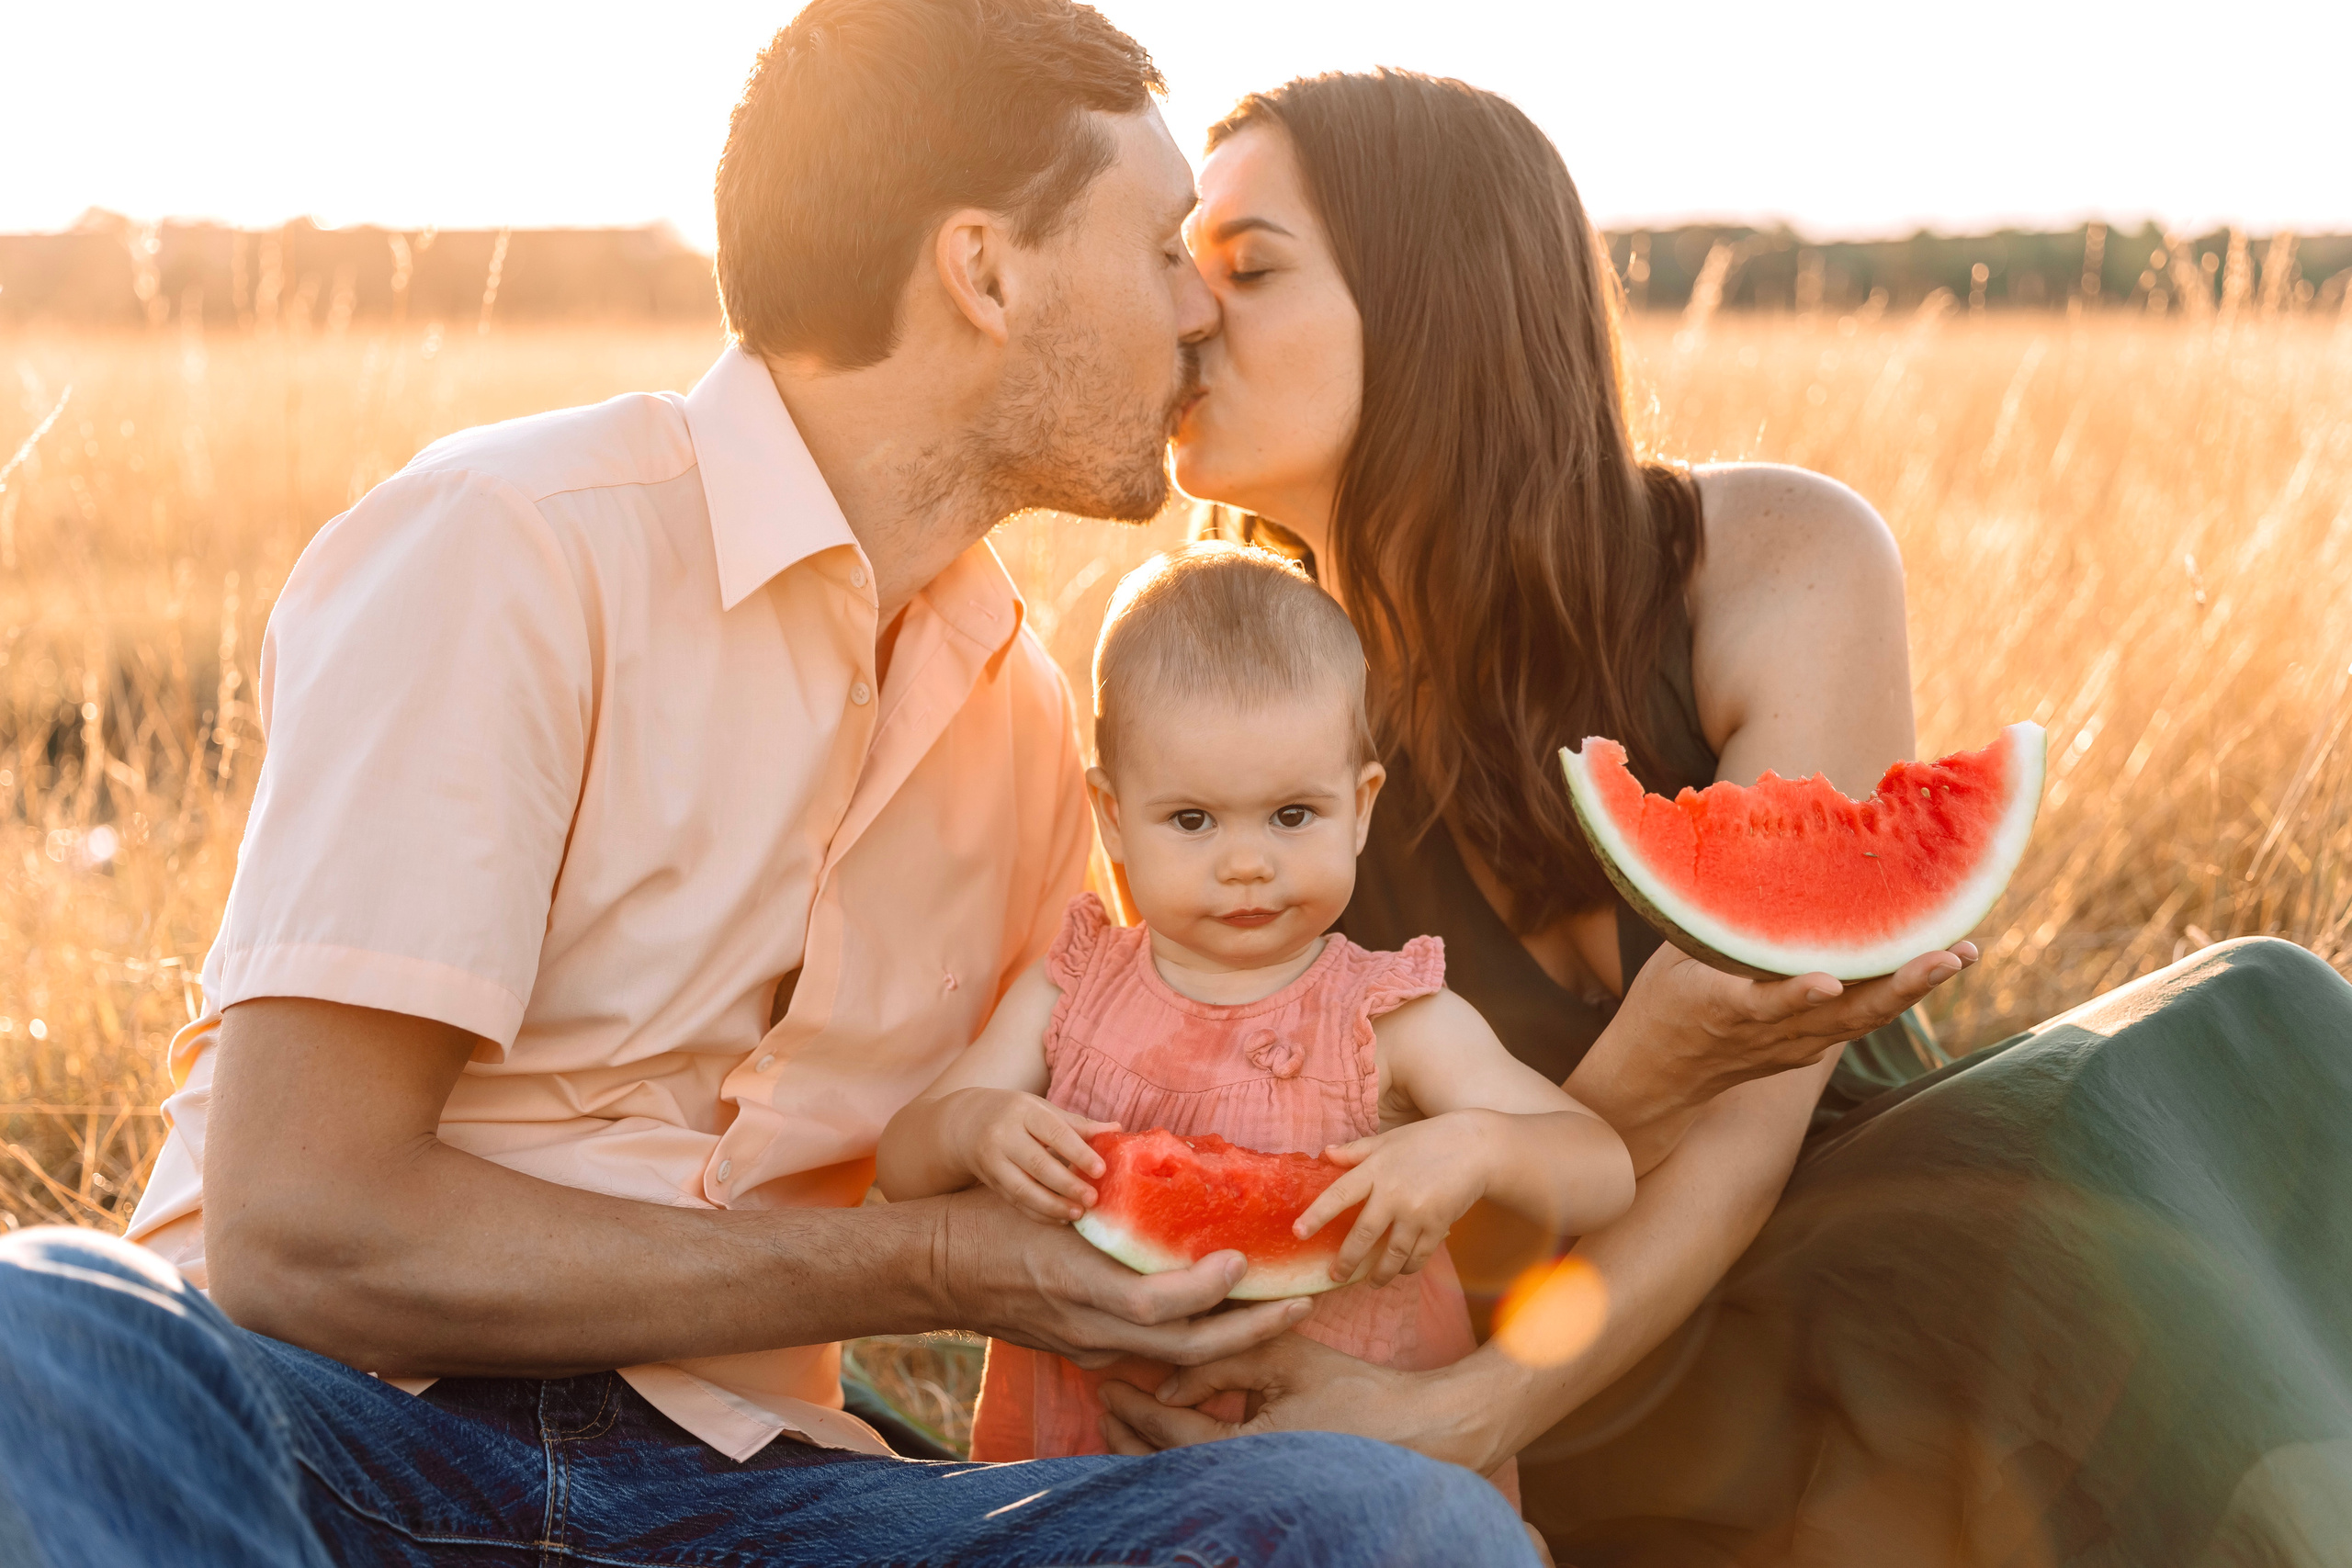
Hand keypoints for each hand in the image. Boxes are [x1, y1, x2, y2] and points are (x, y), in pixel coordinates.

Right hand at [935, 1186, 1312, 1368]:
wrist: (934, 1271)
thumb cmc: (986, 1218)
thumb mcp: (1042, 1199)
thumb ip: (1101, 1199)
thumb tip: (1160, 1156)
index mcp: (1078, 1285)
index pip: (1158, 1305)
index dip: (1207, 1289)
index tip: (1242, 1260)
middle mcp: (1089, 1328)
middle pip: (1184, 1347)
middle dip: (1251, 1330)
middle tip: (1302, 1303)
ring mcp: (1087, 1347)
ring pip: (1174, 1358)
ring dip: (1233, 1338)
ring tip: (1280, 1310)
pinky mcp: (1085, 1351)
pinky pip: (1151, 1354)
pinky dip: (1194, 1339)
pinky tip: (1225, 1317)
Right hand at [941, 1089, 1117, 1224]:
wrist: (967, 1122)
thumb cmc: (1017, 1114)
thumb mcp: (1042, 1110)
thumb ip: (1077, 1124)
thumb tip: (1116, 1129)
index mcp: (1023, 1111)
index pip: (1053, 1133)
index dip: (1078, 1152)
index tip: (1101, 1170)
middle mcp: (1004, 1135)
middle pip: (1037, 1164)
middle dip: (1067, 1184)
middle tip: (1093, 1198)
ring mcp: (993, 1160)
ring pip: (1023, 1188)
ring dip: (1052, 1205)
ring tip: (1078, 1213)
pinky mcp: (989, 1181)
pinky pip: (1015, 1202)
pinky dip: (1039, 1213)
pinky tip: (1060, 1219)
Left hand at [1096, 1332, 1499, 1472]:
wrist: (1418, 1433)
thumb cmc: (1356, 1392)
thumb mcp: (1286, 1360)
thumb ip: (1224, 1362)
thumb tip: (1169, 1379)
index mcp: (1244, 1453)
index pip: (1169, 1435)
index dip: (1134, 1408)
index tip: (1110, 1383)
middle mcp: (1242, 1483)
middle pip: (1165, 1471)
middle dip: (1129, 1439)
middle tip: (1106, 1405)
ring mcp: (1254, 1493)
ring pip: (1184, 1480)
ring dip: (1151, 1452)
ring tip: (1126, 1423)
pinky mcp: (1267, 1490)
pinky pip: (1210, 1478)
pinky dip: (1183, 1458)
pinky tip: (1174, 1435)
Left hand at [1291, 1114, 1495, 1285]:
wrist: (1477, 1148)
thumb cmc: (1428, 1140)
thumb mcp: (1389, 1139)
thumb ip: (1356, 1151)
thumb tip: (1325, 1153)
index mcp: (1376, 1169)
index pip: (1338, 1195)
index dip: (1316, 1216)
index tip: (1298, 1233)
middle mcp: (1393, 1194)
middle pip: (1362, 1236)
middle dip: (1346, 1261)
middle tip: (1334, 1275)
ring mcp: (1417, 1214)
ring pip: (1391, 1255)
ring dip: (1379, 1273)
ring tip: (1370, 1282)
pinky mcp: (1438, 1227)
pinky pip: (1418, 1256)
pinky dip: (1407, 1267)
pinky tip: (1401, 1271)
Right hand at [1612, 939, 1976, 1112]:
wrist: (1659, 1077)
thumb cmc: (1663, 1001)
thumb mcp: (1674, 959)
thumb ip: (1716, 924)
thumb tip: (1753, 857)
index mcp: (1718, 1009)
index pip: (1760, 1004)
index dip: (1794, 995)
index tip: (1827, 983)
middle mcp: (1766, 1034)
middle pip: (1842, 1016)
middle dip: (1899, 987)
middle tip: (1949, 957)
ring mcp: (1793, 1048)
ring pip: (1862, 1021)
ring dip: (1914, 989)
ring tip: (1962, 955)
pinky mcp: (1807, 1051)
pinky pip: (1856, 1021)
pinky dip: (1893, 994)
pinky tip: (1931, 965)